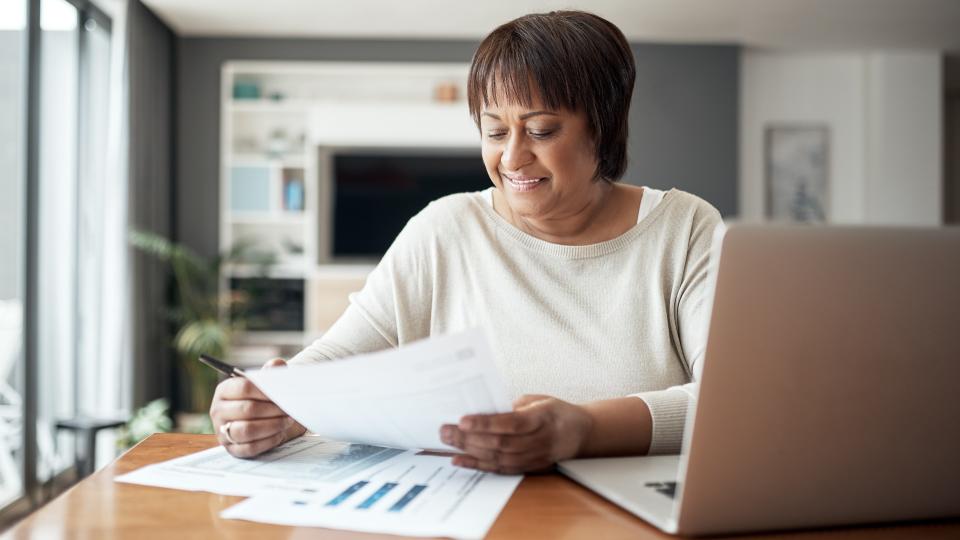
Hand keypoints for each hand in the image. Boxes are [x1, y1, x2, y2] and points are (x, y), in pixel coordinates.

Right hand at [209, 358, 305, 457]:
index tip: (283, 393)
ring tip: (287, 420)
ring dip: (272, 426)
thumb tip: (276, 364)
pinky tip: (279, 434)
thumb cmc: (265, 398)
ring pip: (247, 430)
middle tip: (289, 409)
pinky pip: (250, 448)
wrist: (266, 419)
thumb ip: (272, 371)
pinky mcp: (232, 449)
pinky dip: (268, 441)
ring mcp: (222, 432)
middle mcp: (218, 411)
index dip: (266, 391)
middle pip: (247, 409)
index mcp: (224, 390)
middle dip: (273, 409)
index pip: (244, 387)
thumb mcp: (268, 382)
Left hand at [439, 395, 591, 473]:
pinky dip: (477, 465)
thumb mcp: (537, 400)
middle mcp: (540, 440)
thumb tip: (481, 410)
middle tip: (445, 430)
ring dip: (469, 451)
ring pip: (498, 458)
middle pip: (500, 443)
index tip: (463, 420)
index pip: (512, 423)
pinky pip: (499, 469)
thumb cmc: (555, 411)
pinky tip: (459, 459)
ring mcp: (534, 457)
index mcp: (544, 417)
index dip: (486, 423)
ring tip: (447, 442)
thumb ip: (512, 406)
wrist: (581, 433)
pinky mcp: (528, 468)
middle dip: (469, 438)